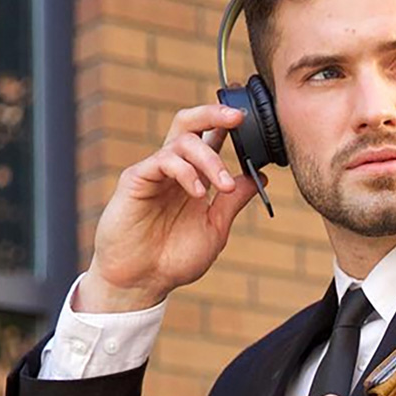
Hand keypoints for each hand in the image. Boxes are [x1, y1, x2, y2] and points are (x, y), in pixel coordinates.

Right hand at [78, 104, 265, 311]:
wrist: (142, 281)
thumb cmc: (173, 258)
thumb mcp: (215, 227)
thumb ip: (234, 200)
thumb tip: (259, 174)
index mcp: (193, 178)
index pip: (210, 139)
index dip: (227, 125)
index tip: (251, 120)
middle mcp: (173, 169)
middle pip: (189, 124)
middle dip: (214, 114)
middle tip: (238, 118)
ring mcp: (154, 172)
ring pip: (182, 141)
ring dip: (210, 159)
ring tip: (223, 186)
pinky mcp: (136, 179)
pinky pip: (163, 160)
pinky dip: (186, 171)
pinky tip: (199, 193)